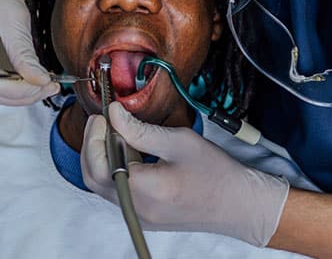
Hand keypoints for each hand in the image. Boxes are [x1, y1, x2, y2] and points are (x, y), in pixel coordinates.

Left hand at [81, 102, 289, 246]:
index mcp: (144, 190)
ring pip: (103, 185)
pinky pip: (117, 192)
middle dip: (92, 145)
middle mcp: (136, 209)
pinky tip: (130, 152)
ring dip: (103, 157)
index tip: (104, 113)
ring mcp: (138, 217)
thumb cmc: (216, 172)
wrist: (238, 204)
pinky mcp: (143, 217)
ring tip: (119, 132)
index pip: (100, 161)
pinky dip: (115, 169)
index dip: (95, 134)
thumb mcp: (179, 141)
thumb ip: (140, 129)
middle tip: (104, 121)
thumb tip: (114, 114)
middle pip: (94, 176)